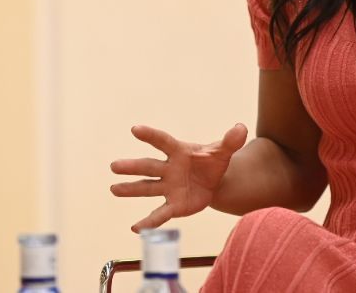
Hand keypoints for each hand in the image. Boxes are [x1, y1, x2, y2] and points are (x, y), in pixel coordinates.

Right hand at [110, 122, 247, 230]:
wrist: (214, 181)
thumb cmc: (213, 161)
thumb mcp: (224, 150)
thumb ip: (231, 140)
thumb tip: (241, 127)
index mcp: (179, 151)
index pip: (163, 141)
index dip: (150, 135)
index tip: (135, 129)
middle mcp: (169, 169)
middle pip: (149, 166)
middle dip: (132, 166)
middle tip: (114, 165)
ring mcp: (168, 187)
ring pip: (147, 188)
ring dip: (130, 189)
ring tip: (114, 188)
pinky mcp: (173, 205)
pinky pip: (159, 213)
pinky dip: (148, 222)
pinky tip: (135, 228)